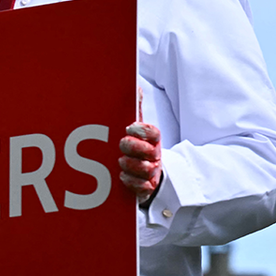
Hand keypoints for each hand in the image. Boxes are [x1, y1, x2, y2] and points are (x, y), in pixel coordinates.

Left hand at [118, 88, 162, 204]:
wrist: (146, 177)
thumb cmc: (137, 150)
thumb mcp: (136, 130)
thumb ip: (135, 109)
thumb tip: (136, 86)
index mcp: (153, 141)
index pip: (154, 133)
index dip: (142, 130)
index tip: (129, 127)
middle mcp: (154, 157)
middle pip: (150, 151)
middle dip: (134, 146)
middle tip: (121, 144)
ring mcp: (152, 173)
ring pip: (146, 169)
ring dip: (131, 164)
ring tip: (120, 161)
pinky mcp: (147, 189)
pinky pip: (143, 187)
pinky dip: (131, 181)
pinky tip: (121, 177)